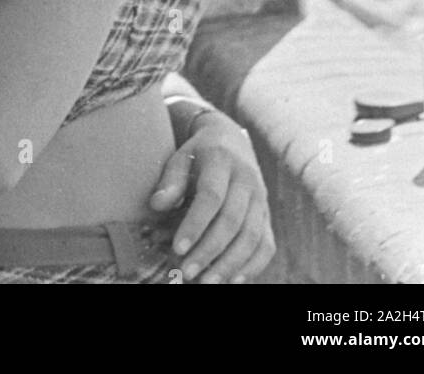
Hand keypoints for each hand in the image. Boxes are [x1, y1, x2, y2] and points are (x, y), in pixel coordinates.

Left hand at [149, 113, 275, 283]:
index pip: (211, 196)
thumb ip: (170, 180)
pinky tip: (233, 281)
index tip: (177, 248)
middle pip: (232, 220)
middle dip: (209, 250)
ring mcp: (261, 199)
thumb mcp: (181, 156)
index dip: (195, 224)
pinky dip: (252, 266)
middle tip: (187, 272)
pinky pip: (266, 245)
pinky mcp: (267, 216)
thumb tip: (156, 205)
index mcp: (222, 161)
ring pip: (251, 236)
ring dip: (229, 264)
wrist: (231, 141)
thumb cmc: (198, 154)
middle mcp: (247, 180)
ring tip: (206, 282)